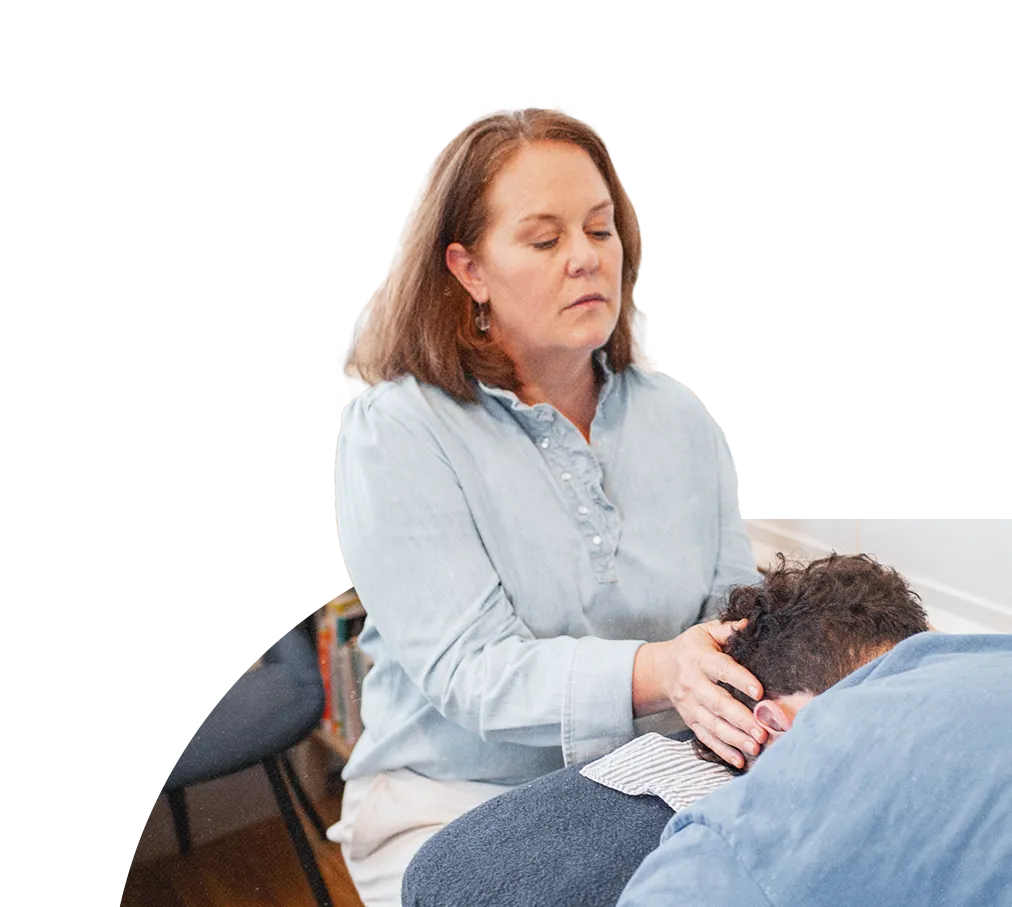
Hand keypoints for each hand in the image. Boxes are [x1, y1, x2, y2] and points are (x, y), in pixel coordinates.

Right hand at [633, 619, 766, 768]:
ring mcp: (689, 704)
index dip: (738, 679)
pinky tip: (740, 760)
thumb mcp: (706, 631)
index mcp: (698, 657)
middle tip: (762, 729)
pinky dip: (722, 750)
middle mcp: (691, 682)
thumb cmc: (693, 647)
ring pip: (711, 724)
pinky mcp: (690, 719)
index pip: (720, 668)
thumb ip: (728, 628)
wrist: (662, 668)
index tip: (759, 691)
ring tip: (757, 746)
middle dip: (740, 718)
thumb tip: (752, 624)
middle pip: (716, 702)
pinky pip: (705, 737)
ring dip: (734, 737)